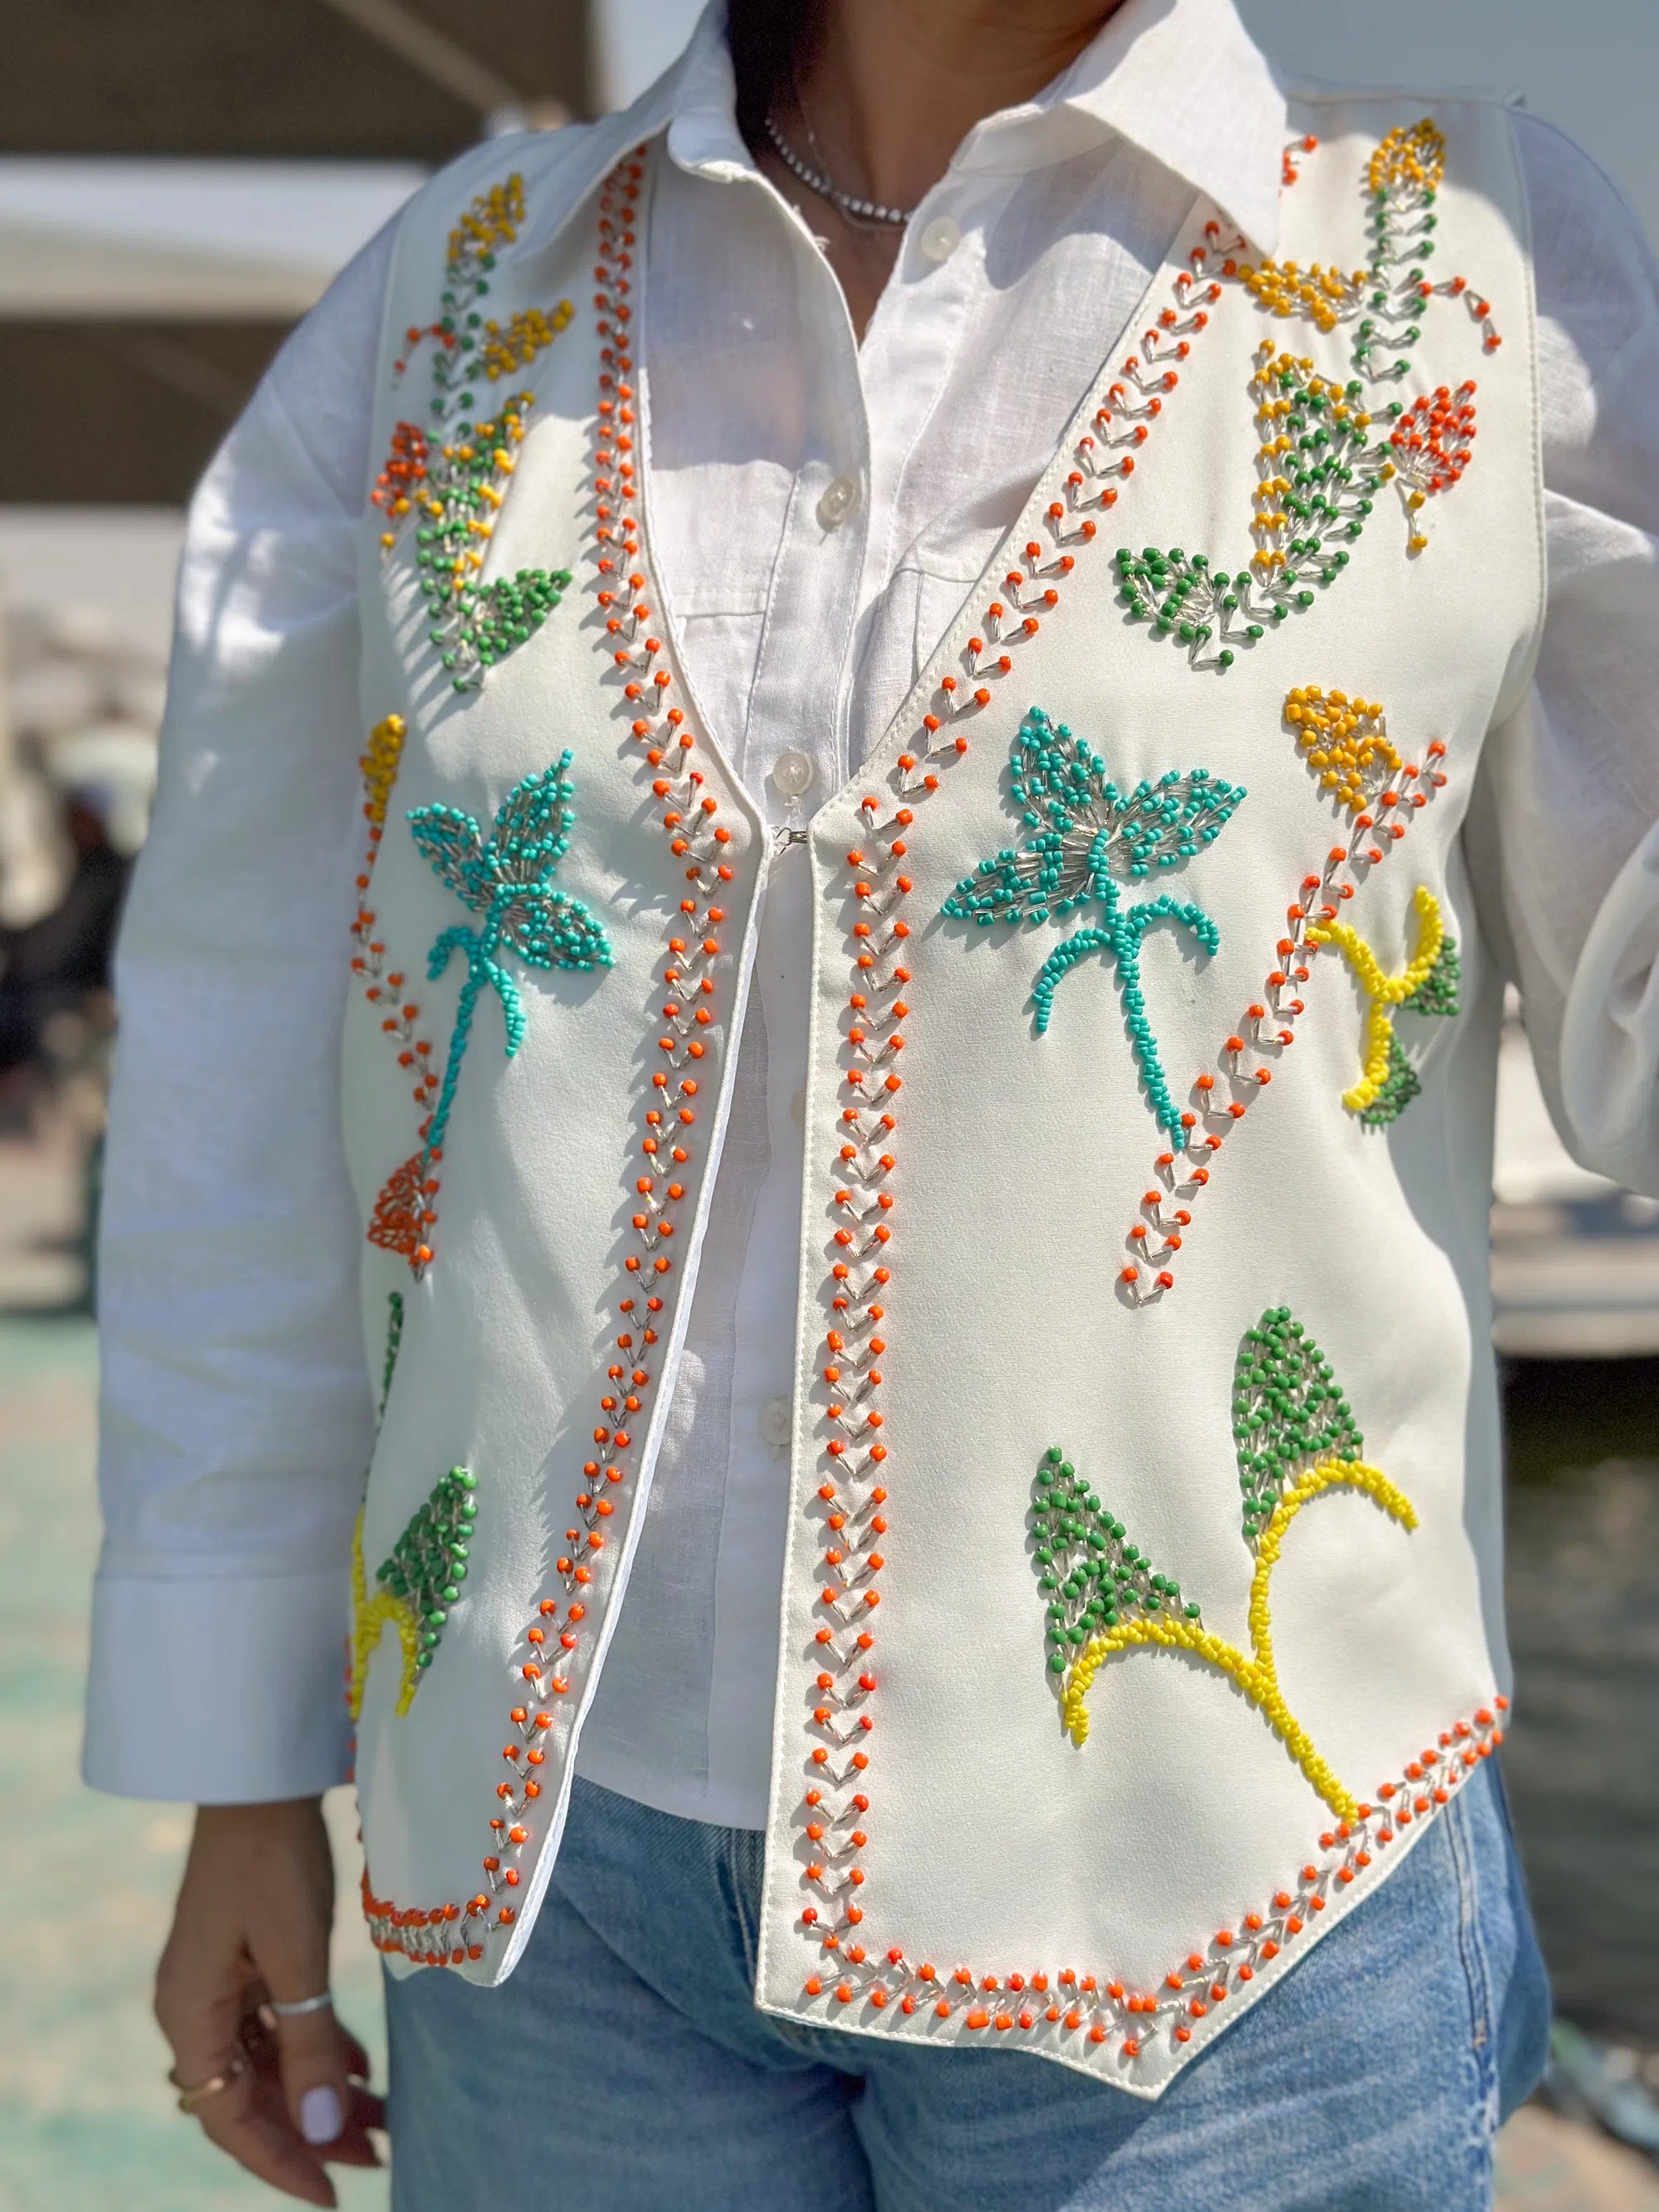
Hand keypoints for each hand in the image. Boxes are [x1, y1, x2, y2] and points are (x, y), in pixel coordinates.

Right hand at [154, 1797, 384, 2206]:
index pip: (228, 2118)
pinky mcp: (249, 1959)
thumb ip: (308, 2045)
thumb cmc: (273, 1857)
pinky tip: (360, 2070)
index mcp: (190, 2015)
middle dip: (309, 2132)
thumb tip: (320, 2133)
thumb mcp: (297, 1956)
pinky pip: (280, 2025)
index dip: (279, 2162)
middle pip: (250, 2094)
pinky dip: (318, 2049)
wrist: (261, 1778)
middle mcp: (197, 2008)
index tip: (333, 2194)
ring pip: (270, 2062)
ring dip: (319, 2093)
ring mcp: (221, 1983)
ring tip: (381, 2122)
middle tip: (376, 2156)